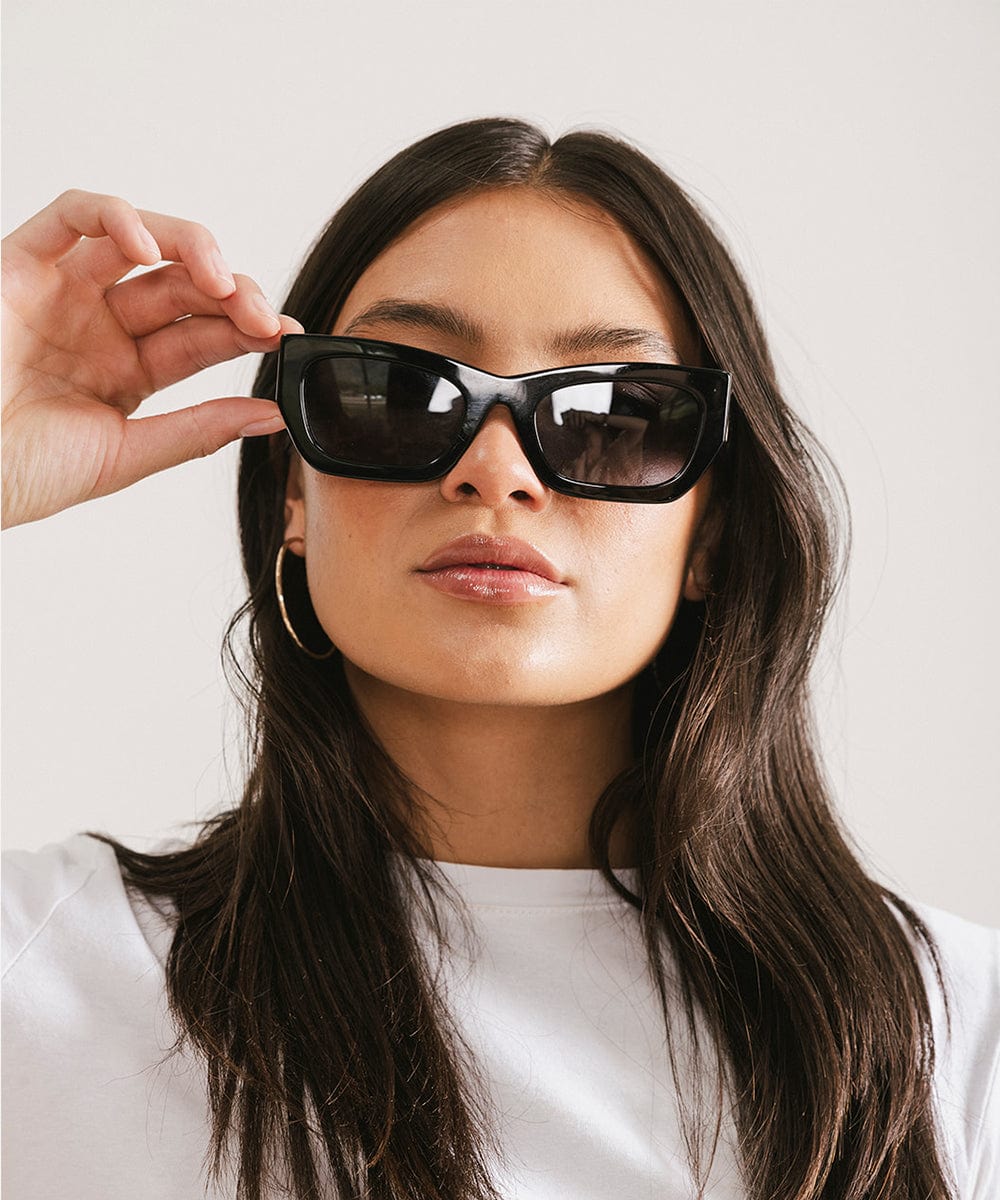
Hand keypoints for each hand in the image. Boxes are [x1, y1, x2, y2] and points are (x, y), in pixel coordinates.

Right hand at [1, 189, 302, 527]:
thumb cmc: (16, 472)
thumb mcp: (123, 454)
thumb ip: (197, 431)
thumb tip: (273, 416)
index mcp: (125, 371)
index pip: (201, 335)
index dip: (247, 328)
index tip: (288, 338)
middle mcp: (97, 325)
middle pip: (182, 286)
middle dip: (233, 294)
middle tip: (264, 318)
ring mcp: (62, 292)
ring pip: (140, 241)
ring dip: (192, 249)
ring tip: (224, 284)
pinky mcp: (18, 262)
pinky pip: (73, 216)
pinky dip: (116, 217)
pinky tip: (151, 247)